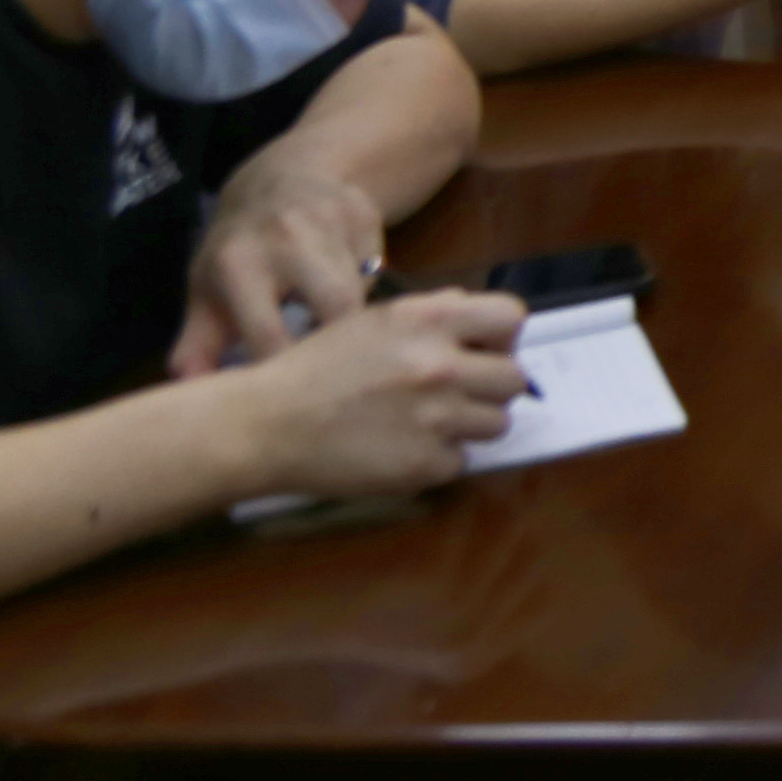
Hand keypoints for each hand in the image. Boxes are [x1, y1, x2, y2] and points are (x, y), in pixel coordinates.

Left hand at [170, 159, 390, 379]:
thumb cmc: (238, 250)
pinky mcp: (364, 212)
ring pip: (362, 290)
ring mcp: (329, 218)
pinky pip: (378, 268)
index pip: (271, 337)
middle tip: (334, 366)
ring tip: (336, 329)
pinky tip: (348, 285)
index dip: (286, 374)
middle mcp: (285, 236)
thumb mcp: (207, 294)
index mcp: (237, 264)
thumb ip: (198, 348)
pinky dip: (367, 286)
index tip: (291, 394)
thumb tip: (190, 396)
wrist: (281, 175)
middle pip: (338, 307)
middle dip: (342, 344)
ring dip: (353, 316)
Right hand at [233, 290, 530, 506]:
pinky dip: (438, 459)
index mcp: (429, 320)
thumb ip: (433, 316)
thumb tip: (480, 325)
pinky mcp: (424, 464)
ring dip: (469, 426)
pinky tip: (402, 448)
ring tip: (427, 423)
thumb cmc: (315, 369)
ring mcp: (435, 418)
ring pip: (497, 424)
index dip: (502, 338)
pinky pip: (460, 462)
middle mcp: (440, 365)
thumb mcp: (374, 319)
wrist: (267, 424)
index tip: (484, 352)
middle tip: (456, 395)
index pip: (512, 318)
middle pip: (514, 379)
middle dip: (489, 388)